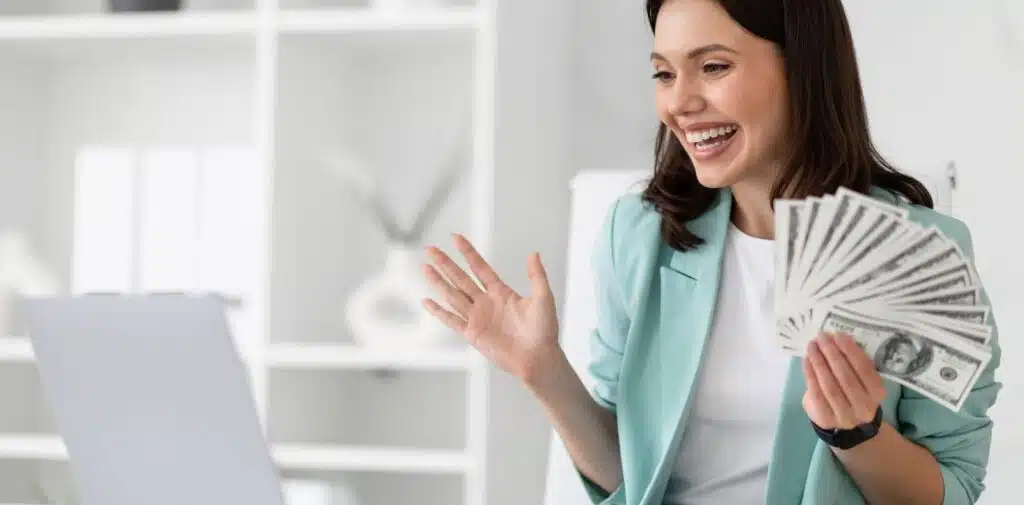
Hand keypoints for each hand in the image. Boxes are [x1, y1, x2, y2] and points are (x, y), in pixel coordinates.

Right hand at [421, 233, 559, 381]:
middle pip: (461, 278)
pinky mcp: (472, 334)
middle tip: (430, 249)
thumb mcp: (543, 298)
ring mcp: (477, 318)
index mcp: (501, 292)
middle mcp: (486, 302)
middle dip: (445, 263)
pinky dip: (438, 311)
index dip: (468, 253)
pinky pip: (451, 320)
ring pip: (452, 295)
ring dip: (438, 282)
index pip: (479, 268)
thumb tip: (533, 253)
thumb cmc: (544, 331)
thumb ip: (537, 275)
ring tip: (425, 267)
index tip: (456, 238)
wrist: (538, 359)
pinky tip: (426, 301)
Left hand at [802, 332, 886, 430]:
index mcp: (877, 393)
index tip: (837, 335)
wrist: (846, 425)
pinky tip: (806, 359)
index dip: (850, 351)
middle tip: (821, 337)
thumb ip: (853, 362)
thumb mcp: (861, 379)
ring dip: (819, 362)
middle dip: (832, 354)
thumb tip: (835, 338)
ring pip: (829, 385)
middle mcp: (864, 407)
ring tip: (812, 346)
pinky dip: (810, 374)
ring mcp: (845, 415)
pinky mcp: (826, 418)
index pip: (864, 369)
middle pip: (846, 377)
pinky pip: (816, 393)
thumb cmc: (853, 392)